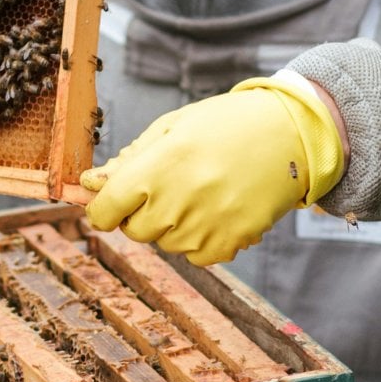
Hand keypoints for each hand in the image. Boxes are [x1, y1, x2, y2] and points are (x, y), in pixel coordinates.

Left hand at [79, 73, 345, 265]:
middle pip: (133, 230)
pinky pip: (194, 256)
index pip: (105, 210)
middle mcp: (180, 201)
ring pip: (164, 243)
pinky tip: (217, 208)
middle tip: (168, 184)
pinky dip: (199, 238)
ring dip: (171, 224)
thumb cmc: (226, 125)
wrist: (291, 136)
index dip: (101, 207)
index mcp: (160, 166)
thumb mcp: (172, 128)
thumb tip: (89, 183)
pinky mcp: (229, 244)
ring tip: (200, 190)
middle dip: (139, 212)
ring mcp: (206, 227)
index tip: (109, 200)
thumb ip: (129, 160)